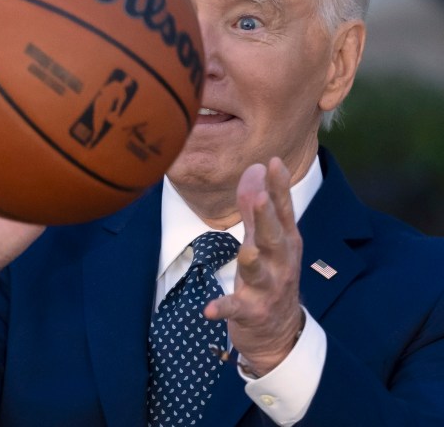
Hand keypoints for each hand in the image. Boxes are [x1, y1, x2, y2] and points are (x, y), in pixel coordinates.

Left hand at [204, 157, 302, 375]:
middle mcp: (281, 262)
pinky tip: (209, 309)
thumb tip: (255, 168)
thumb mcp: (264, 239)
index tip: (275, 162)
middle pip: (274, 238)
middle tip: (261, 197)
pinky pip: (237, 309)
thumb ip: (256, 206)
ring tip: (246, 253)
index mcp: (285, 241)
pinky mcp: (252, 312)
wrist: (280, 331)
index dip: (279, 187)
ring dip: (253, 262)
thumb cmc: (271, 274)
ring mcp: (268, 289)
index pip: (283, 211)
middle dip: (267, 218)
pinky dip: (224, 308)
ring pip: (260, 273)